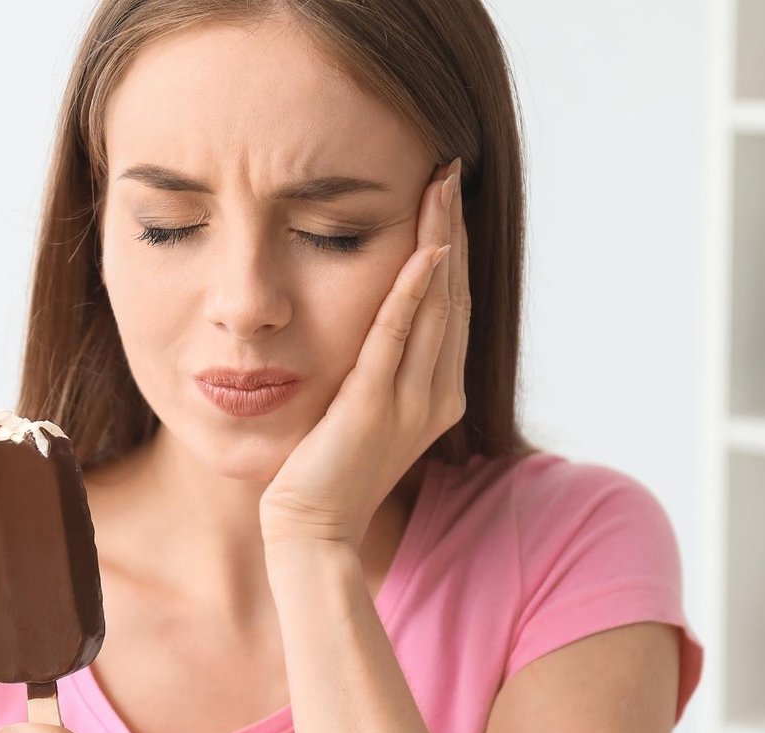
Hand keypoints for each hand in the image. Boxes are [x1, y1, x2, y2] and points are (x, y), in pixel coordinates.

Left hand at [259, 157, 468, 550]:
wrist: (311, 531)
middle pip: (454, 293)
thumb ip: (377, 371)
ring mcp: (411, 402)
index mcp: (438, 394)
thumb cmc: (323, 473)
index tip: (444, 195)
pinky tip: (422, 252)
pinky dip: (412, 293)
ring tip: (440, 186)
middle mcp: (436, 394)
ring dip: (439, 241)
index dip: (453, 247)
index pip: (452, 305)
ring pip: (436, 306)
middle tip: (447, 168)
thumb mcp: (361, 412)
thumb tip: (371, 326)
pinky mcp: (373, 408)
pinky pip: (397, 339)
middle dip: (452, 228)